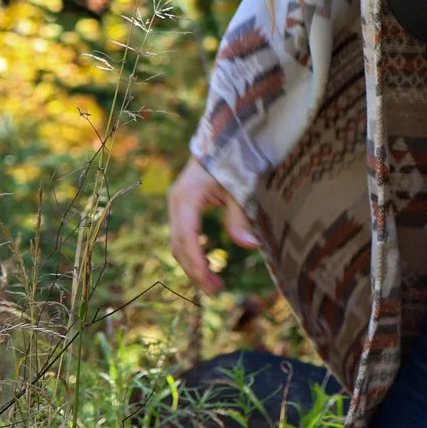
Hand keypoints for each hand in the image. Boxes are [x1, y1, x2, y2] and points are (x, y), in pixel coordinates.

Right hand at [167, 156, 258, 294]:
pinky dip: (193, 252)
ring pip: (178, 242)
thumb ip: (242, 216)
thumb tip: (250, 245)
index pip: (187, 239)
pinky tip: (207, 266)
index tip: (212, 285)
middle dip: (195, 270)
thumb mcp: (241, 187)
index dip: (198, 265)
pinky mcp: (183, 205)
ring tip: (214, 283)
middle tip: (216, 291)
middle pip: (179, 245)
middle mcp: (176, 202)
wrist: (226, 136)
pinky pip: (183, 235)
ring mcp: (177, 203)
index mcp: (187, 198)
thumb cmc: (235, 159)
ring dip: (193, 264)